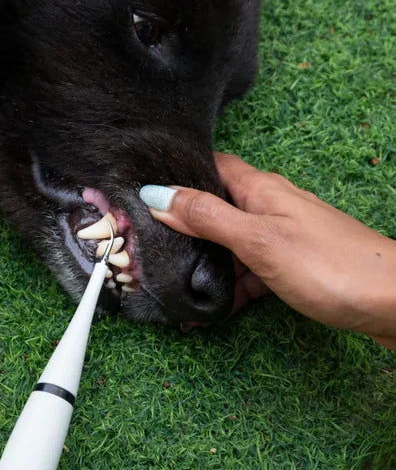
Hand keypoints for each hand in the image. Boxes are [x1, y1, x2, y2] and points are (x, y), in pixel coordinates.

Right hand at [140, 153, 395, 347]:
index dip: (176, 172)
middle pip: (217, 205)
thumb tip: (157, 195)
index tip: (140, 188)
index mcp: (260, 188)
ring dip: (208, 259)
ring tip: (177, 283)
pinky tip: (218, 304)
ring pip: (234, 240)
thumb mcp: (257, 241)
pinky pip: (254, 266)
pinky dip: (234, 282)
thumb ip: (206, 217)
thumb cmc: (330, 266)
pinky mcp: (297, 263)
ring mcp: (286, 234)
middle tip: (150, 244)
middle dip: (184, 224)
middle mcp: (272, 204)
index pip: (209, 164)